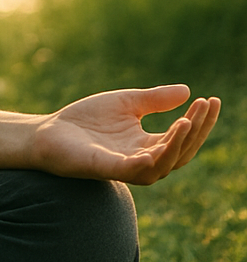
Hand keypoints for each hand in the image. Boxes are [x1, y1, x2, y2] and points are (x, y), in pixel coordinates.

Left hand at [31, 85, 220, 184]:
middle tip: (206, 106)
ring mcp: (126, 166)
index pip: (183, 136)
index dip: (200, 120)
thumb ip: (154, 100)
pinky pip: (135, 170)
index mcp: (148, 144)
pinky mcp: (108, 168)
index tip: (211, 99)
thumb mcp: (125, 103)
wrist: (49, 131)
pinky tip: (159, 145)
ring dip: (178, 144)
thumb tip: (187, 90)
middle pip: (180, 150)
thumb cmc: (86, 120)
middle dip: (196, 129)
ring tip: (187, 121)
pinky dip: (150, 160)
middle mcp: (143, 159)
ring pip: (164, 163)